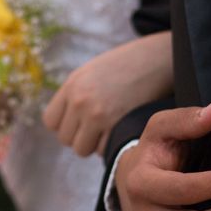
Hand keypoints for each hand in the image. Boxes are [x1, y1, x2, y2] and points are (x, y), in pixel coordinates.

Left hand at [43, 31, 171, 156]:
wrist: (159, 60)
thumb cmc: (127, 67)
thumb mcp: (92, 72)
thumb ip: (74, 96)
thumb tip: (64, 126)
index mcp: (72, 85)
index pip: (51, 122)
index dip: (66, 125)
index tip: (80, 122)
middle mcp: (80, 100)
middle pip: (66, 139)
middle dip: (81, 136)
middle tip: (99, 126)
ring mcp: (97, 115)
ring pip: (82, 149)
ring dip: (95, 144)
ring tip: (111, 128)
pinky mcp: (117, 126)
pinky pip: (104, 150)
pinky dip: (112, 144)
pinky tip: (123, 128)